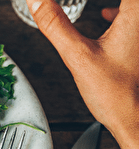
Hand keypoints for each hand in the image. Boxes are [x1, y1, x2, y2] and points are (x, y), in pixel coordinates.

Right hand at [26, 0, 138, 148]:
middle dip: (101, 2)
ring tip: (97, 8)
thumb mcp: (77, 56)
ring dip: (114, 6)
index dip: (98, 1)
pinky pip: (130, 16)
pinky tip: (107, 13)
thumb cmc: (116, 94)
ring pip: (129, 8)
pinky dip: (118, 11)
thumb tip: (37, 1)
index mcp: (136, 14)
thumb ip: (55, 25)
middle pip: (125, 1)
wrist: (134, 119)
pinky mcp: (138, 43)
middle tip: (88, 6)